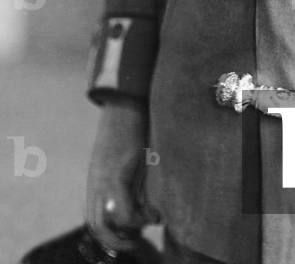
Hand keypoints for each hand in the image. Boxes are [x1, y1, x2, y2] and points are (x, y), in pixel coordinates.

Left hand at [86, 99, 156, 250]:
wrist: (126, 99)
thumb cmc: (127, 123)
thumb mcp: (120, 154)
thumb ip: (122, 175)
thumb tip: (137, 196)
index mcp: (96, 179)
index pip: (93, 219)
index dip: (109, 235)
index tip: (130, 236)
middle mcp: (98, 181)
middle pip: (97, 225)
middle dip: (118, 240)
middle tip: (138, 238)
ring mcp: (107, 176)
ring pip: (110, 220)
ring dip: (132, 227)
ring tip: (152, 220)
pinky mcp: (120, 169)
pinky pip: (124, 205)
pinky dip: (141, 214)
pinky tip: (156, 211)